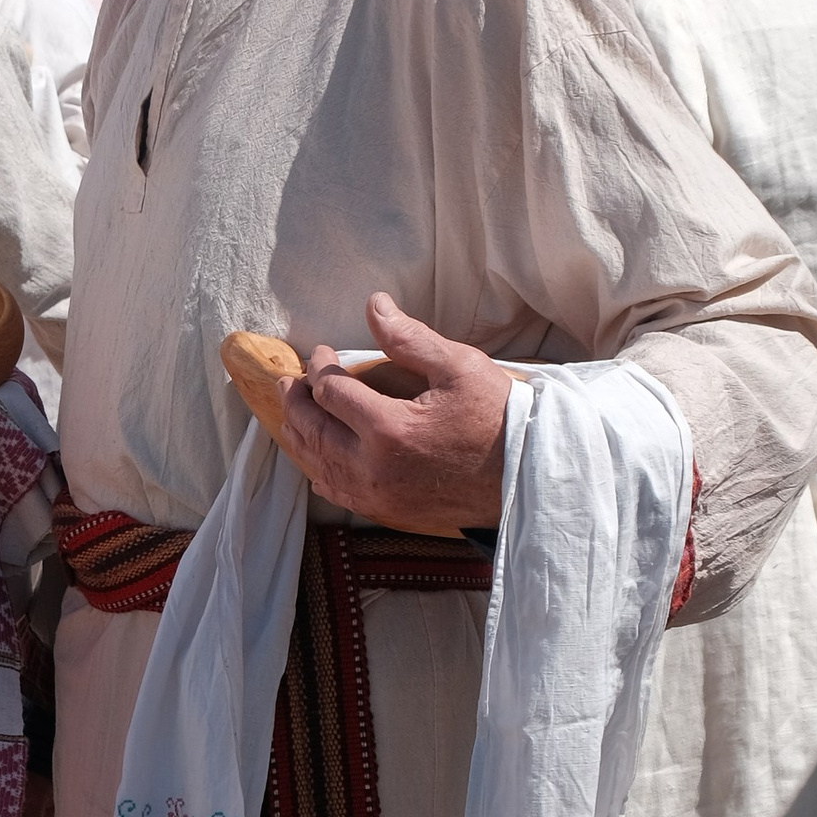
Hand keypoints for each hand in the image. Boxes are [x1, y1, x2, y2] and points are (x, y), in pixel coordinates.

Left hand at [270, 291, 513, 535]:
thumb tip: (374, 305)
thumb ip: (410, 338)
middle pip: (312, 430)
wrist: (527, 479)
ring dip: (300, 436)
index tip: (321, 352)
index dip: (318, 367)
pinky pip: (338, 492)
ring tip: (294, 412)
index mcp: (388, 429)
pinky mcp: (387, 512)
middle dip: (296, 401)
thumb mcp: (459, 367)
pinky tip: (316, 461)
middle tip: (289, 381)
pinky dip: (320, 471)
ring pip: (318, 465)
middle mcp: (373, 467)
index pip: (331, 391)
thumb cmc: (500, 418)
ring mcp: (377, 495)